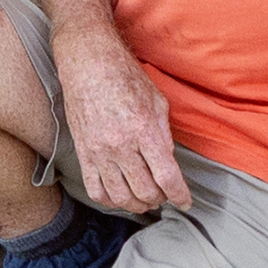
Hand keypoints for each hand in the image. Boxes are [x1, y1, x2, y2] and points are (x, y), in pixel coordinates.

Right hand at [52, 34, 192, 219]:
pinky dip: (110, 200)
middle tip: (164, 194)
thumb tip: (168, 162)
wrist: (87, 63)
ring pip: (120, 196)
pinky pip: (95, 189)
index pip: (166, 177)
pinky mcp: (83, 152)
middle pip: (145, 191)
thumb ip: (164, 135)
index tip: (185, 201)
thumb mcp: (157, 101)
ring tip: (144, 198)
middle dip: (160, 199)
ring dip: (137, 204)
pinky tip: (120, 195)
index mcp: (143, 130)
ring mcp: (98, 151)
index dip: (180, 195)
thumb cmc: (124, 76)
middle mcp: (120, 145)